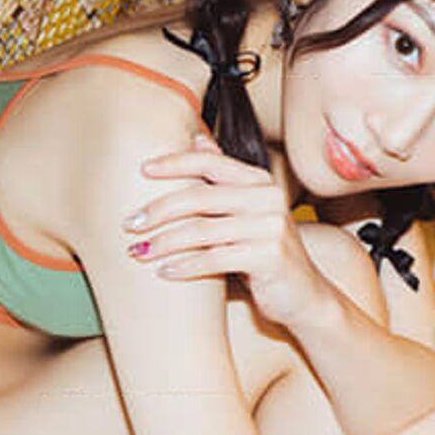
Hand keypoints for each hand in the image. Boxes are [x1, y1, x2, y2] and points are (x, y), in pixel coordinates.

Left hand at [125, 132, 329, 330]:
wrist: (305, 297)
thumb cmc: (266, 254)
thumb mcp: (247, 212)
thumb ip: (223, 179)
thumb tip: (196, 137)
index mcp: (259, 181)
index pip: (210, 162)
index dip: (175, 163)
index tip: (142, 170)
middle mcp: (267, 198)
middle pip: (200, 197)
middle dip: (159, 209)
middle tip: (130, 224)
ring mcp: (270, 227)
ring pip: (203, 230)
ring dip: (165, 242)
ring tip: (138, 252)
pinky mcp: (268, 257)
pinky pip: (214, 259)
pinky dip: (185, 266)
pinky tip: (164, 272)